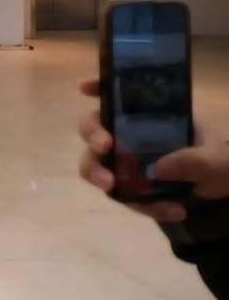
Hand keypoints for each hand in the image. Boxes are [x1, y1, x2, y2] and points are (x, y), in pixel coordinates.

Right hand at [78, 78, 228, 222]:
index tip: (85, 88)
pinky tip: (174, 212)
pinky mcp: (130, 188)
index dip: (100, 88)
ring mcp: (127, 162)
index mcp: (151, 116)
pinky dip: (144, 206)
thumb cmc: (219, 161)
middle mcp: (130, 135)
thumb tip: (157, 168)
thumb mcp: (216, 156)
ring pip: (94, 163)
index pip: (119, 96)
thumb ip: (194, 159)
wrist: (224, 192)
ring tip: (110, 186)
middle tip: (103, 147)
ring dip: (96, 173)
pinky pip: (124, 196)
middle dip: (93, 135)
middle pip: (94, 128)